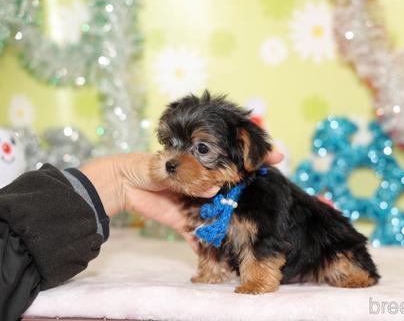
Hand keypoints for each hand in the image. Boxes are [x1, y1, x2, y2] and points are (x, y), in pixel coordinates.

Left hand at [81, 150, 283, 251]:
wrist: (121, 184)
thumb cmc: (145, 166)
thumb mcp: (170, 164)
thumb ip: (193, 175)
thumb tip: (214, 188)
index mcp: (204, 164)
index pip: (235, 161)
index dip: (257, 157)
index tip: (278, 156)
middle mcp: (206, 183)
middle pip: (235, 188)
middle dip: (253, 191)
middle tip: (272, 195)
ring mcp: (199, 203)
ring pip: (223, 211)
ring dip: (236, 220)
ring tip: (254, 228)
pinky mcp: (187, 221)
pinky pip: (203, 234)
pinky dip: (211, 243)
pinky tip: (225, 253)